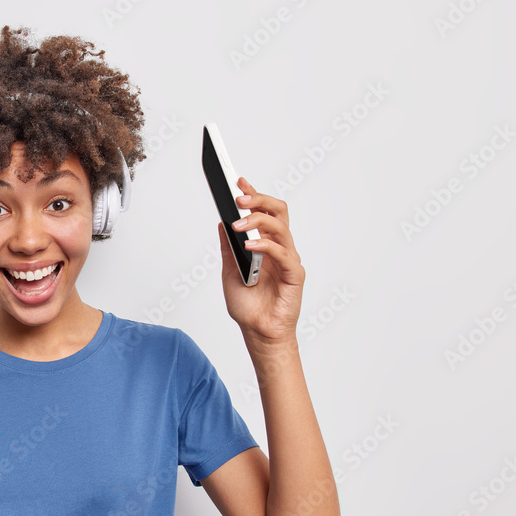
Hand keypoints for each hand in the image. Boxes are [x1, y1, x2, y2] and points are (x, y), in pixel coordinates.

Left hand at [218, 178, 304, 345]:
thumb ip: (228, 249)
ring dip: (258, 221)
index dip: (254, 195)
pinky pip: (283, 253)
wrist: (258, 334)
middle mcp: (279, 249)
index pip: (263, 213)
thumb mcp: (229, 273)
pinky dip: (265, 246)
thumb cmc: (248, 307)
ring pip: (280, 227)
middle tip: (239, 198)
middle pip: (278, 212)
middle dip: (259, 200)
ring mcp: (288, 260)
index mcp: (265, 246)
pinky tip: (249, 246)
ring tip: (238, 223)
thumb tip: (221, 223)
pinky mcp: (294, 275)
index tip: (238, 181)